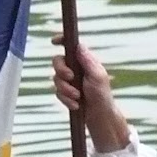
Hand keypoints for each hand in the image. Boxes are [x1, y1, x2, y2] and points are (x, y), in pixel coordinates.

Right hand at [50, 33, 131, 151]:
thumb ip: (87, 61)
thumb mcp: (97, 76)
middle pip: (57, 62)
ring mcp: (68, 81)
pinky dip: (66, 99)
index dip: (61, 40)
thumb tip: (79, 46)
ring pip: (56, 79)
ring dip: (66, 89)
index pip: (70, 46)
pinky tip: (76, 104)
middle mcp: (74, 68)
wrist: (99, 115)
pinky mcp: (65, 93)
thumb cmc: (102, 94)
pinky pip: (57, 93)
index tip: (54, 41)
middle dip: (61, 70)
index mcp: (83, 61)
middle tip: (70, 78)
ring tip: (78, 97)